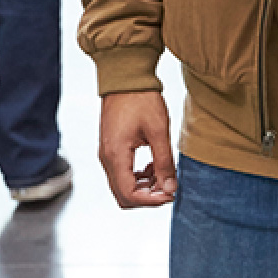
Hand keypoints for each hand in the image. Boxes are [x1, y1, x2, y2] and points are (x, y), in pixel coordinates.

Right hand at [98, 89, 176, 206]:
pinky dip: (138, 177)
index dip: (152, 201)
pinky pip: (121, 174)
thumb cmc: (140, 99)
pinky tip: (153, 166)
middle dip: (147, 198)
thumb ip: (164, 163)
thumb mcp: (158, 131)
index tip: (171, 194)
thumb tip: (171, 189)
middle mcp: (106, 158)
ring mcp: (106, 153)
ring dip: (144, 188)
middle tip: (169, 188)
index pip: (129, 194)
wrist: (125, 76)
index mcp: (116, 155)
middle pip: (123, 195)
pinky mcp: (110, 148)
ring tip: (164, 176)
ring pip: (122, 186)